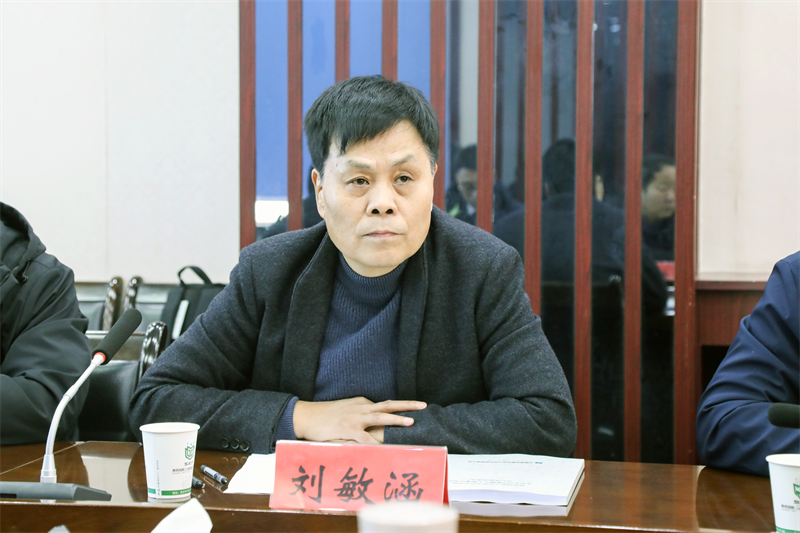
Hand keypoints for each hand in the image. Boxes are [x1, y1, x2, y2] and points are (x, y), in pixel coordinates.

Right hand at [293, 397, 425, 443]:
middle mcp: (360, 408)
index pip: (384, 405)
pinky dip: (376, 443)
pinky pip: (365, 438)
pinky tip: (386, 448)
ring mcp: (354, 418)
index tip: (413, 411)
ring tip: (411, 422)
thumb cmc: (324, 416)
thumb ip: (358, 414)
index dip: (399, 408)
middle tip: (423, 405)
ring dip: (396, 419)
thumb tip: (371, 423)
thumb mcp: (344, 410)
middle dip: (407, 405)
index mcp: (361, 403)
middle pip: (388, 405)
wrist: (305, 416)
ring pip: (380, 417)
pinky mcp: (347, 429)